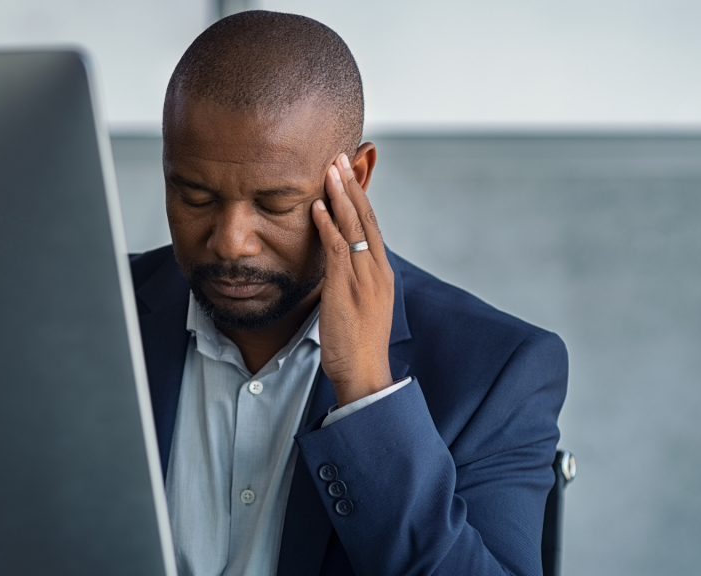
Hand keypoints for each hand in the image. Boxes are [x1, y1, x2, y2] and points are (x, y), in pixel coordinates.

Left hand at [311, 153, 393, 406]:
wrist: (364, 373)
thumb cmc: (357, 345)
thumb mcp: (359, 306)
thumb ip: (351, 281)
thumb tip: (336, 265)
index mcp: (382, 273)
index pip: (373, 226)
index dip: (361, 198)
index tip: (349, 174)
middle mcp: (378, 270)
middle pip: (367, 218)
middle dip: (353, 186)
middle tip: (341, 157)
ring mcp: (365, 278)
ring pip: (354, 227)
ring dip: (340, 196)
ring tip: (330, 169)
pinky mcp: (347, 288)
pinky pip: (338, 249)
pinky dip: (328, 225)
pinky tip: (318, 206)